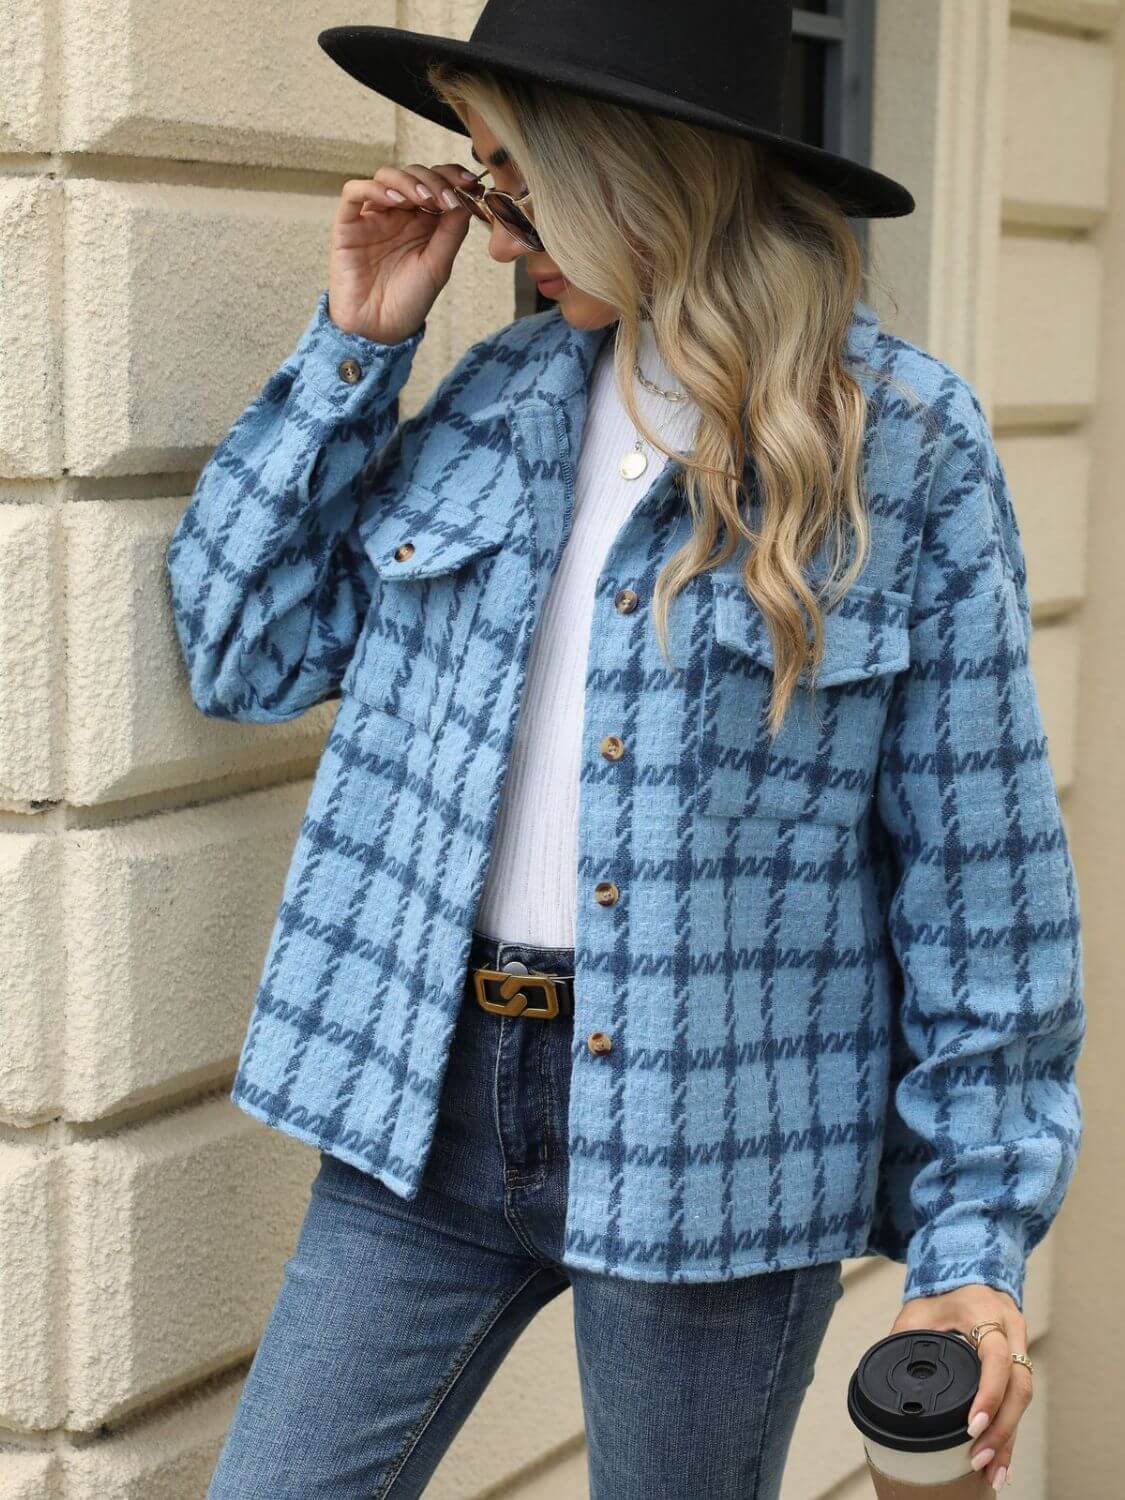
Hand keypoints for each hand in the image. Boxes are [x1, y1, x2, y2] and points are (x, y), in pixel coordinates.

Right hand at [326, 160, 479, 345]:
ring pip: (386, 177)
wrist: (379, 330)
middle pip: (413, 175)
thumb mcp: (439, 265)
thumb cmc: (409, 301)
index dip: (452, 176)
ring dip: (408, 181)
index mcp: (423, 221)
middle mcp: (398, 214)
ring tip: (424, 198)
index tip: (471, 182)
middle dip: (433, 179)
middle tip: (447, 195)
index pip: (436, 184)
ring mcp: (372, 216)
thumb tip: (466, 196)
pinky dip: (374, 189)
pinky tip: (395, 201)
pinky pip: (354, 192)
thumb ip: (452, 230)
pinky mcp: (348, 224)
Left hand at [891, 1285, 1031, 1490]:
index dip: (988, 1393)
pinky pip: (1019, 1402)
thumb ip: (904, 1337)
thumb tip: (881, 1372)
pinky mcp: (1020, 1365)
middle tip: (979, 1458)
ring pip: (1024, 1399)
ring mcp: (1021, 1346)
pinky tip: (1001, 1462)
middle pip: (1019, 1386)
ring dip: (1009, 1438)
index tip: (972, 1426)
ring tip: (994, 1474)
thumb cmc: (942, 1292)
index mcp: (986, 1313)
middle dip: (1001, 1428)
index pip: (996, 1356)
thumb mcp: (919, 1308)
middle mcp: (1011, 1330)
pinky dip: (1010, 1433)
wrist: (972, 1271)